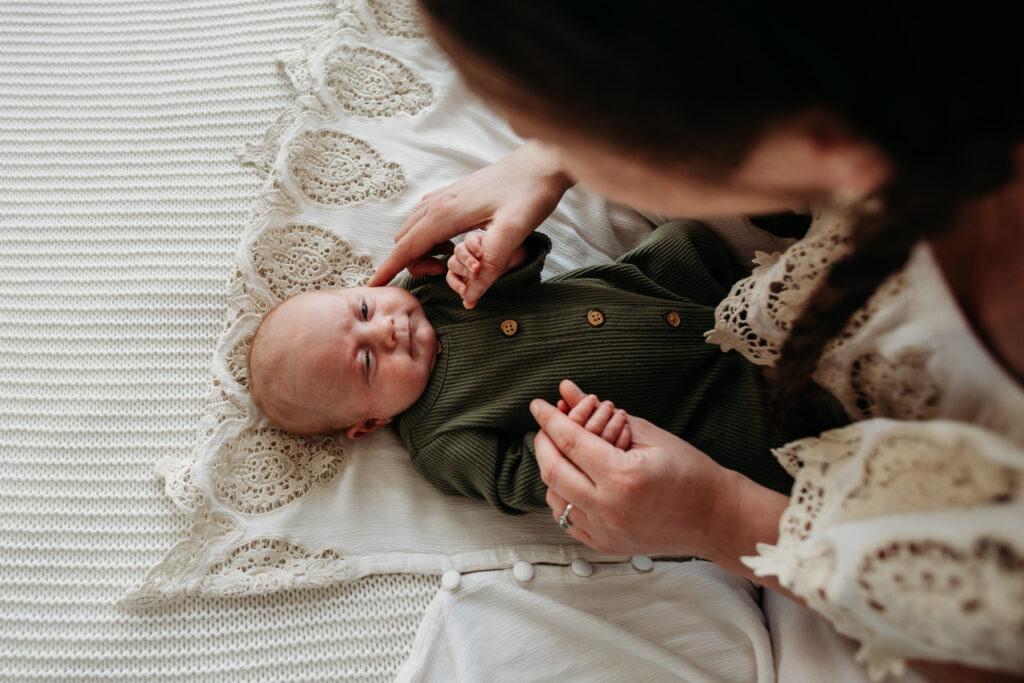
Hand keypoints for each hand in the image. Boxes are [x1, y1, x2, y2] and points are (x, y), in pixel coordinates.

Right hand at [368, 141, 573, 305]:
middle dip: (414, 264)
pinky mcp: (455, 194)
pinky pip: (427, 219)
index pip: (406, 248)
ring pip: (414, 229)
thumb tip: (469, 297)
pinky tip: (457, 243)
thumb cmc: (531, 192)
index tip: (372, 289)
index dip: (388, 270)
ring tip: (454, 259)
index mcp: (446, 213)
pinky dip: (431, 237)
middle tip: (447, 273)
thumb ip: (490, 264)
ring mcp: (445, 195)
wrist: (544, 159)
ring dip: (422, 250)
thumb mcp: (515, 232)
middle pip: (405, 241)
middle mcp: (439, 202)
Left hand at [446, 231, 528, 307]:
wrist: (516, 250)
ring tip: (478, 265)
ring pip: (457, 251)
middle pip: (452, 263)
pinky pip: (468, 239)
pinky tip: (481, 252)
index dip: (455, 283)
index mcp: (466, 271)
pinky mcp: (476, 236)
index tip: (463, 290)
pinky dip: (472, 246)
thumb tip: (467, 304)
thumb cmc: (500, 265)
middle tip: (475, 274)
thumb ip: (475, 292)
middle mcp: (466, 259)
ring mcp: (470, 247)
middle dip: (462, 270)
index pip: (451, 277)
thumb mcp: (487, 281)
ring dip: (467, 260)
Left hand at [531, 380, 785, 562]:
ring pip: (554, 498)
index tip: (538, 405)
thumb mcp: (647, 434)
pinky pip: (567, 520)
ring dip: (552, 471)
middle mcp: (609, 508)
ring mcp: (605, 532)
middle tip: (547, 426)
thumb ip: (601, 412)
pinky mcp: (605, 546)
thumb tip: (567, 391)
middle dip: (544, 442)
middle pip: (552, 471)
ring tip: (565, 453)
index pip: (570, 441)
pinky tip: (575, 480)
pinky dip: (563, 497)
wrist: (715, 518)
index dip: (550, 419)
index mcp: (623, 477)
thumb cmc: (690, 472)